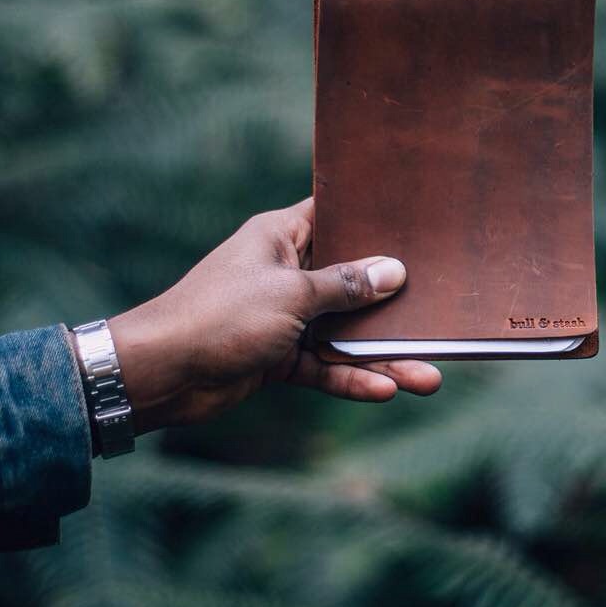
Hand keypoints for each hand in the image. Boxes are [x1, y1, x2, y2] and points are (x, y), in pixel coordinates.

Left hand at [99, 197, 441, 435]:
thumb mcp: (291, 295)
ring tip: (429, 377)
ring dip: (382, 355)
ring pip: (344, 333)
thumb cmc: (220, 315)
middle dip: (394, 304)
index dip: (373, 218)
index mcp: (281, 236)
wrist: (163, 373)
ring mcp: (283, 316)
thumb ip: (346, 285)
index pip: (335, 216)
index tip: (419, 221)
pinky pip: (324, 366)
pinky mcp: (278, 357)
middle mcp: (285, 271)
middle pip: (352, 282)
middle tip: (442, 315)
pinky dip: (351, 379)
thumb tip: (395, 271)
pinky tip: (385, 390)